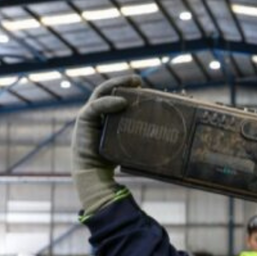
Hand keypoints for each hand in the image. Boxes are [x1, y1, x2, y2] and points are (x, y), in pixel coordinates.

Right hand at [71, 75, 140, 212]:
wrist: (96, 176)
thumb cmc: (116, 161)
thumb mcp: (132, 143)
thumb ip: (142, 135)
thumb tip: (173, 133)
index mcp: (107, 116)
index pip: (116, 96)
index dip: (128, 88)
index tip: (143, 84)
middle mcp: (97, 113)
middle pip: (108, 91)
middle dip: (123, 82)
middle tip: (138, 80)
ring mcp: (89, 116)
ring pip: (101, 94)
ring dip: (117, 85)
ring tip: (133, 83)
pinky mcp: (83, 121)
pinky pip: (96, 107)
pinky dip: (109, 102)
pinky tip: (122, 101)